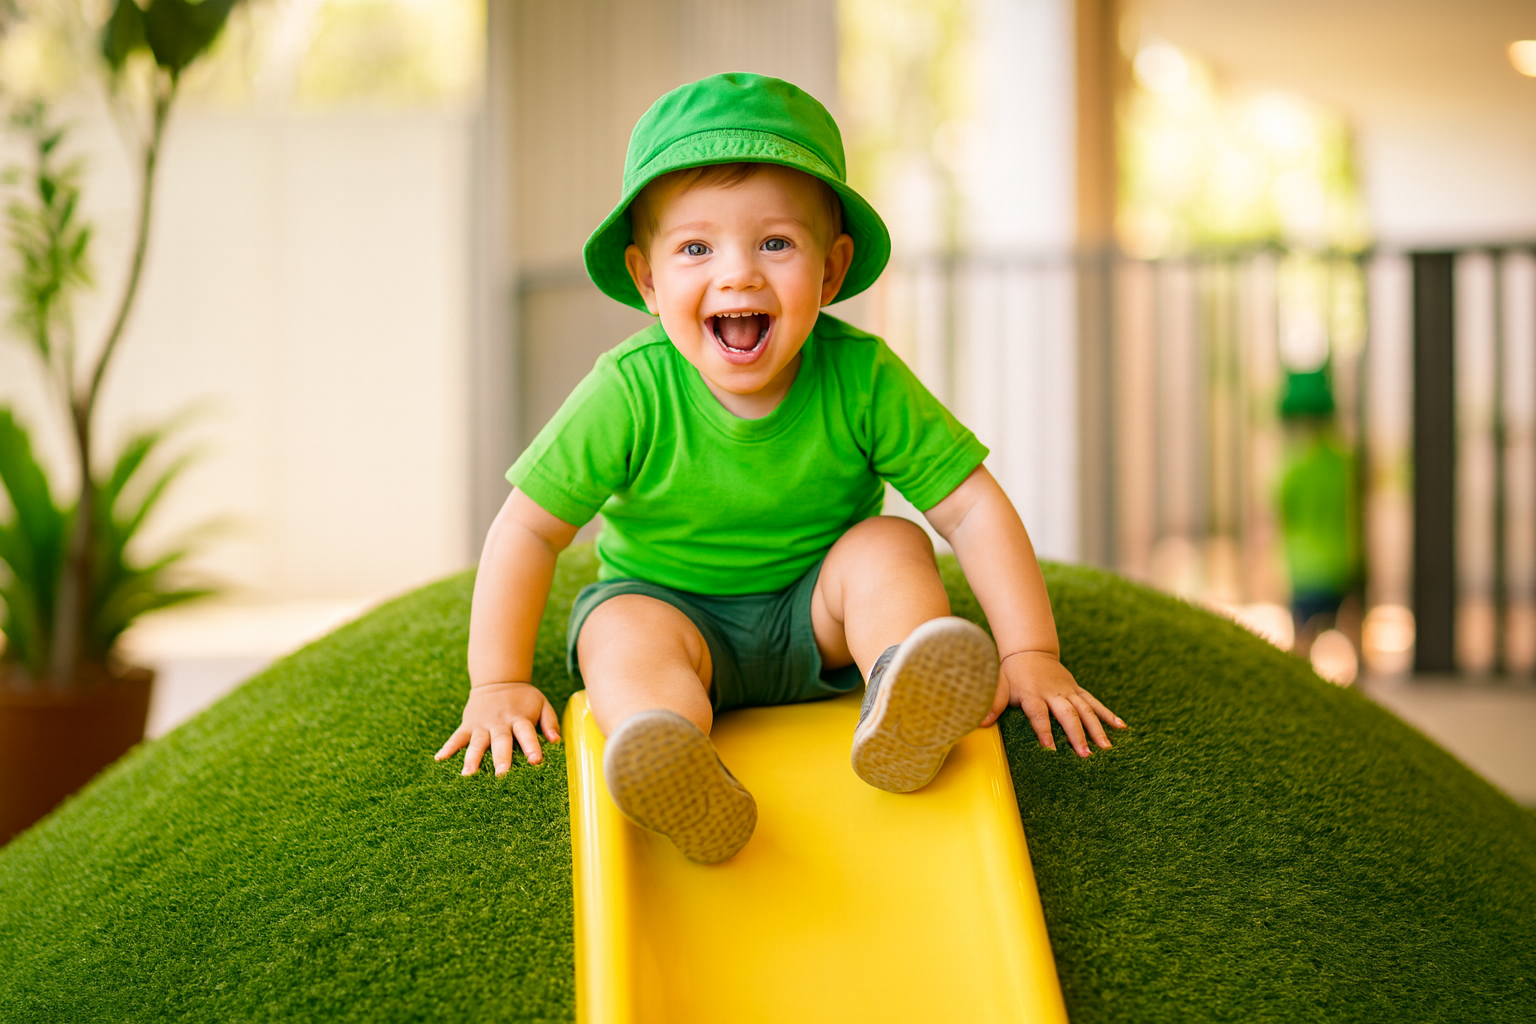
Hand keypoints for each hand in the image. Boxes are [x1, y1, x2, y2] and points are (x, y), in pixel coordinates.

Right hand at [435, 681, 560, 775]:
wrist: (498, 679)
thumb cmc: (523, 698)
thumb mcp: (541, 703)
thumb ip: (550, 722)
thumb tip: (556, 742)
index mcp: (520, 718)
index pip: (526, 733)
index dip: (531, 746)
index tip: (535, 761)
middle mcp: (500, 722)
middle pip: (500, 741)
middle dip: (501, 758)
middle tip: (501, 775)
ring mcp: (482, 724)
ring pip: (476, 742)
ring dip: (472, 758)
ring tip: (467, 775)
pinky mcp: (468, 725)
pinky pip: (457, 737)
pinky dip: (448, 747)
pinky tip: (439, 759)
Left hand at [980, 650, 1124, 756]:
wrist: (1029, 651)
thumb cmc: (1011, 673)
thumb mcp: (999, 684)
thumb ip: (993, 701)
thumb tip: (979, 721)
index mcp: (1032, 693)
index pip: (1039, 714)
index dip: (1044, 731)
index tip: (1051, 749)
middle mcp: (1053, 693)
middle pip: (1067, 714)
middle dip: (1077, 735)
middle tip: (1085, 755)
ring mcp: (1068, 691)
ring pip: (1086, 710)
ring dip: (1097, 729)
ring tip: (1107, 748)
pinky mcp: (1077, 690)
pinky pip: (1094, 703)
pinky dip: (1108, 714)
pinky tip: (1122, 727)